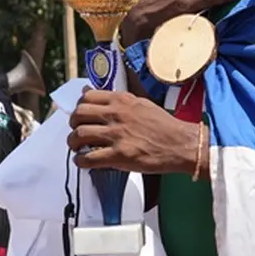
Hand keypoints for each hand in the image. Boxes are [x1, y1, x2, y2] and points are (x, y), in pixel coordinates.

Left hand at [67, 90, 201, 175]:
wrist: (181, 144)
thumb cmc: (164, 126)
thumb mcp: (141, 104)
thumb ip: (117, 100)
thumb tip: (89, 93)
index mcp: (122, 100)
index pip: (87, 97)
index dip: (79, 107)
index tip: (81, 116)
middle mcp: (117, 114)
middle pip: (78, 115)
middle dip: (73, 125)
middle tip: (76, 132)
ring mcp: (117, 135)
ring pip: (79, 135)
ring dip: (73, 143)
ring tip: (78, 148)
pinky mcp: (119, 155)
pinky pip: (88, 158)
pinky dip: (80, 161)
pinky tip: (84, 162)